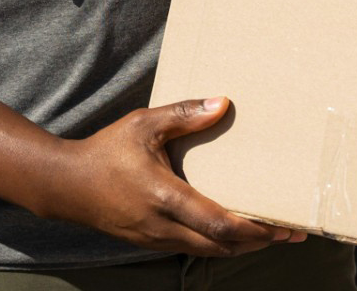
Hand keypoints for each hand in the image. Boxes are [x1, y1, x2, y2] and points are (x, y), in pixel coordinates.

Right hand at [42, 98, 303, 255]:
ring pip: (208, 252)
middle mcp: (162, 226)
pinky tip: (235, 235)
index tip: (281, 225)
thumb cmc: (106, 150)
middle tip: (292, 233)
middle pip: (220, 246)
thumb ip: (184, 114)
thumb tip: (223, 103)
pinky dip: (219, 246)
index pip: (218, 225)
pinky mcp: (150, 242)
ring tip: (273, 235)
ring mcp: (155, 239)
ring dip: (240, 247)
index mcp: (165, 197)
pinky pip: (192, 249)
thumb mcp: (143, 124)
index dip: (252, 230)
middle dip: (258, 242)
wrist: (64, 185)